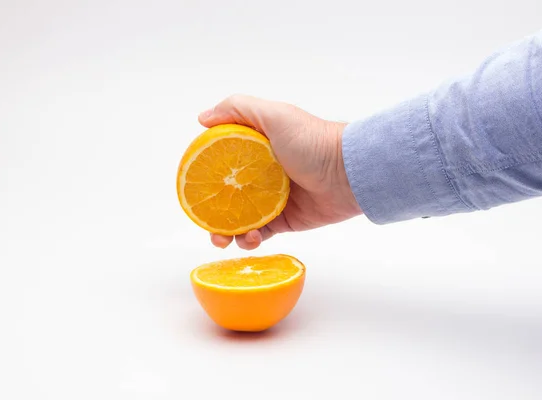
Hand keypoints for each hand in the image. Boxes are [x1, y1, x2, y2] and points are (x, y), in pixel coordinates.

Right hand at [198, 95, 362, 249]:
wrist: (349, 173)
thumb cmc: (312, 140)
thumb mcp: (274, 114)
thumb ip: (236, 109)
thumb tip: (202, 118)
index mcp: (256, 148)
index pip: (222, 161)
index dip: (205, 174)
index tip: (193, 186)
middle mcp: (262, 174)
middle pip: (228, 195)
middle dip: (212, 212)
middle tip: (206, 224)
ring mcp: (273, 199)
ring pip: (241, 219)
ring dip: (227, 232)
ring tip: (223, 239)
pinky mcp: (287, 220)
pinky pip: (262, 233)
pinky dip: (250, 239)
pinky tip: (249, 238)